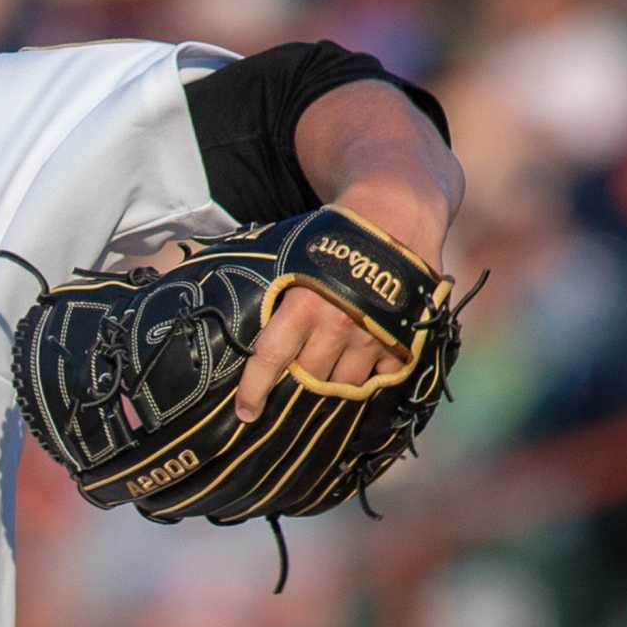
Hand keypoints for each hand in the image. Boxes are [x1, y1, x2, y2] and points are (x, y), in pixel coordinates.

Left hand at [233, 188, 447, 420]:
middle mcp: (338, 325)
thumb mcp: (294, 253)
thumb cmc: (335, 234)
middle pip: (310, 377)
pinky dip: (371, 374)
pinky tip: (364, 360)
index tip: (246, 413)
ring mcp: (373, 336)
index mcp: (303, 305)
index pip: (271, 358)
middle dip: (300, 379)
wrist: (396, 214)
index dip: (255, 390)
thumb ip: (272, 287)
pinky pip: (382, 376)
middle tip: (297, 376)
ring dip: (334, 379)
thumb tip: (223, 299)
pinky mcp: (403, 339)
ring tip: (329, 367)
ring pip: (345, 383)